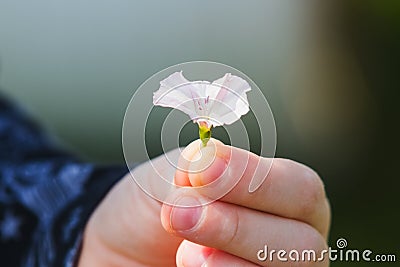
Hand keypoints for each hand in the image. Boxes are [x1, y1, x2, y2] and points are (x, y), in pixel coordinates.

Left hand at [78, 139, 329, 265]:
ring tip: (181, 249)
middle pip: (302, 244)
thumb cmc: (158, 206)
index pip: (300, 189)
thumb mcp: (170, 177)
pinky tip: (186, 265)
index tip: (202, 172)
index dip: (255, 179)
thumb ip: (195, 168)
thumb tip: (209, 160)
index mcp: (283, 199)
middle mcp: (288, 242)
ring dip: (226, 259)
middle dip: (238, 227)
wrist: (126, 247)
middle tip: (182, 214)